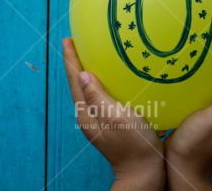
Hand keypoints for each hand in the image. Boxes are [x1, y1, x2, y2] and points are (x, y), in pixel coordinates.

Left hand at [63, 38, 164, 190]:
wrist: (144, 171)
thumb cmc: (133, 143)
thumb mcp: (115, 116)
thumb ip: (98, 96)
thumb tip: (83, 74)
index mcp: (87, 112)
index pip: (75, 79)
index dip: (71, 59)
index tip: (67, 39)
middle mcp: (88, 115)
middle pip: (77, 83)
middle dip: (75, 62)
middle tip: (75, 42)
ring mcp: (98, 120)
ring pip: (88, 89)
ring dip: (86, 71)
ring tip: (88, 55)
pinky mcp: (109, 122)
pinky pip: (99, 96)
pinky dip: (100, 82)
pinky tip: (109, 78)